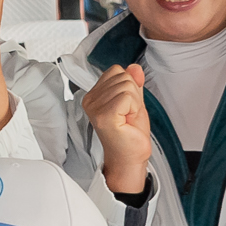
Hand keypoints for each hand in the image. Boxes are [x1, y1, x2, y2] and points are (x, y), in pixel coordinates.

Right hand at [80, 62, 152, 195]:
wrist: (130, 158)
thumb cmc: (130, 134)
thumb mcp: (134, 102)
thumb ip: (133, 83)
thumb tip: (134, 67)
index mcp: (94, 95)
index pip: (116, 71)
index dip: (129, 87)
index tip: (125, 107)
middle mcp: (90, 100)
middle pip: (123, 76)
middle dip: (133, 95)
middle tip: (128, 115)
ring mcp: (95, 108)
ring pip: (127, 85)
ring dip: (135, 103)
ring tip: (127, 119)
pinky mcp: (104, 116)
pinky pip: (128, 96)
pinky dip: (134, 108)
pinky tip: (127, 121)